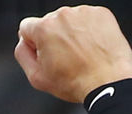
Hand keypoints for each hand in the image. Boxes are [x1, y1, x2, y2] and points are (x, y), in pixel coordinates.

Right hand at [15, 6, 131, 103]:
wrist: (109, 82)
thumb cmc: (75, 83)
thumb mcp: (37, 78)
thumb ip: (22, 55)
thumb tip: (23, 42)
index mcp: (43, 28)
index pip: (28, 28)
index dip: (34, 44)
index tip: (47, 55)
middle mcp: (62, 15)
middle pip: (50, 23)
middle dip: (55, 38)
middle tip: (68, 60)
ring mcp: (83, 12)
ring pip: (71, 21)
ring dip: (73, 33)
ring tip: (83, 55)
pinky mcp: (101, 14)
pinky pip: (90, 19)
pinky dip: (91, 31)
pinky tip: (95, 48)